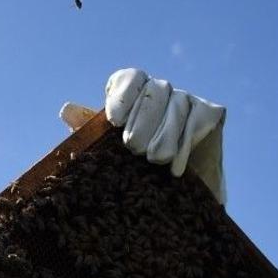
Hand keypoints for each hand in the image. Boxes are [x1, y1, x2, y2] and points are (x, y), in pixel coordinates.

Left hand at [60, 68, 226, 203]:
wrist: (177, 199)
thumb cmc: (135, 172)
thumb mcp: (108, 152)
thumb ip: (90, 131)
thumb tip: (66, 109)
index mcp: (134, 95)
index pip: (129, 78)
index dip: (122, 95)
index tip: (114, 121)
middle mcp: (161, 92)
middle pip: (154, 90)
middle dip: (142, 119)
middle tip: (133, 148)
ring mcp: (187, 100)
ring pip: (178, 104)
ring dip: (165, 135)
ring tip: (154, 160)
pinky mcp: (211, 113)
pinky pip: (199, 120)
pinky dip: (187, 144)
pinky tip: (175, 167)